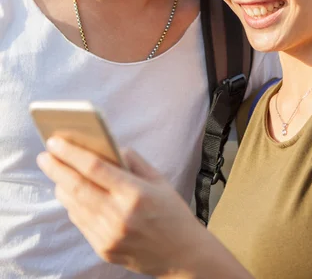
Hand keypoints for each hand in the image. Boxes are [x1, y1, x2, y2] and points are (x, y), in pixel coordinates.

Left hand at [37, 139, 207, 276]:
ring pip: (74, 205)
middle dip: (57, 168)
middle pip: (77, 186)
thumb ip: (132, 161)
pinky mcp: (104, 249)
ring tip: (55, 171)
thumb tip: (106, 147)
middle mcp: (119, 215)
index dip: (71, 153)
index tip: (56, 141)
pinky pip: (80, 222)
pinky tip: (71, 193)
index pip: (95, 168)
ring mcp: (109, 235)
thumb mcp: (158, 179)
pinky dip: (72, 204)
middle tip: (44, 155)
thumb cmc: (172, 212)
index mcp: (135, 193)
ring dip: (61, 185)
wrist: (182, 254)